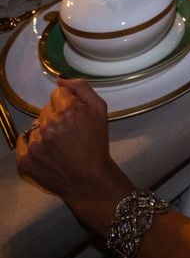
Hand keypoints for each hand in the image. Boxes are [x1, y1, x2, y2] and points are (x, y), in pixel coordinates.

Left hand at [16, 79, 125, 219]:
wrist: (88, 178)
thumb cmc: (96, 144)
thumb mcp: (100, 109)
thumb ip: (82, 88)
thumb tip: (61, 79)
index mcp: (68, 110)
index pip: (58, 94)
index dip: (68, 103)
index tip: (74, 117)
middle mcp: (49, 124)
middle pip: (46, 109)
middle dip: (56, 116)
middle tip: (68, 133)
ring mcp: (35, 143)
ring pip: (35, 125)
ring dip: (45, 131)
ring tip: (59, 145)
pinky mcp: (25, 159)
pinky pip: (22, 142)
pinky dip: (31, 145)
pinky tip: (46, 152)